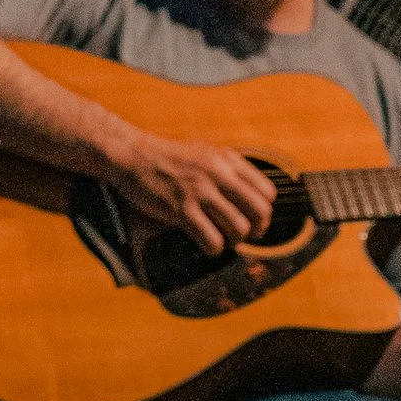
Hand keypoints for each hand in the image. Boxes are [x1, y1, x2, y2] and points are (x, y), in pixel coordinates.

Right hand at [97, 128, 276, 254]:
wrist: (132, 155)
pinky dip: (213, 248)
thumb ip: (229, 169)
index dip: (262, 211)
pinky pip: (212, 240)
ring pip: (239, 229)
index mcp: (227, 160)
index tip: (248, 217)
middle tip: (241, 234)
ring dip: (233, 241)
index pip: (268, 193)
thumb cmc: (168, 157)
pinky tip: (204, 243)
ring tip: (221, 238)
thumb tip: (252, 195)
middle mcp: (218, 174)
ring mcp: (200, 192)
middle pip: (260, 212)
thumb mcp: (205, 152)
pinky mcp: (181, 209)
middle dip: (256, 230)